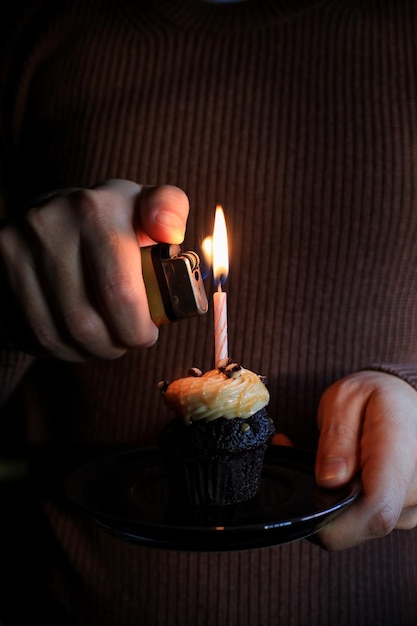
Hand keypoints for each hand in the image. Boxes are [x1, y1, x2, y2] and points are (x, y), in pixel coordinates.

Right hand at [0, 179, 188, 360]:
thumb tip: (170, 232)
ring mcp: (13, 251)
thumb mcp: (143, 204)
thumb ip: (169, 209)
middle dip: (113, 345)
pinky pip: (27, 334)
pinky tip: (74, 335)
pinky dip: (57, 347)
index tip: (147, 334)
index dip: (137, 327)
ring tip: (104, 341)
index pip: (119, 292)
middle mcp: (47, 226)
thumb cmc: (111, 218)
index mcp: (93, 210)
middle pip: (84, 322)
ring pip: (54, 335)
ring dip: (86, 351)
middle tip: (126, 341)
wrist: (51, 214)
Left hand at [314, 370, 416, 549]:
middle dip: (324, 499)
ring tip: (326, 462)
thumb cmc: (376, 396)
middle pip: (362, 522)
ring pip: (360, 525)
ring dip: (332, 499)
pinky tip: (339, 475)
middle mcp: (415, 486)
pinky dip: (344, 502)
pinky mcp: (402, 513)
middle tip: (304, 461)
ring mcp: (412, 505)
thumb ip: (337, 438)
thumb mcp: (346, 399)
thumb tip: (330, 481)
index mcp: (402, 451)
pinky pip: (365, 521)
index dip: (336, 516)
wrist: (405, 402)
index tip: (311, 492)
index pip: (378, 508)